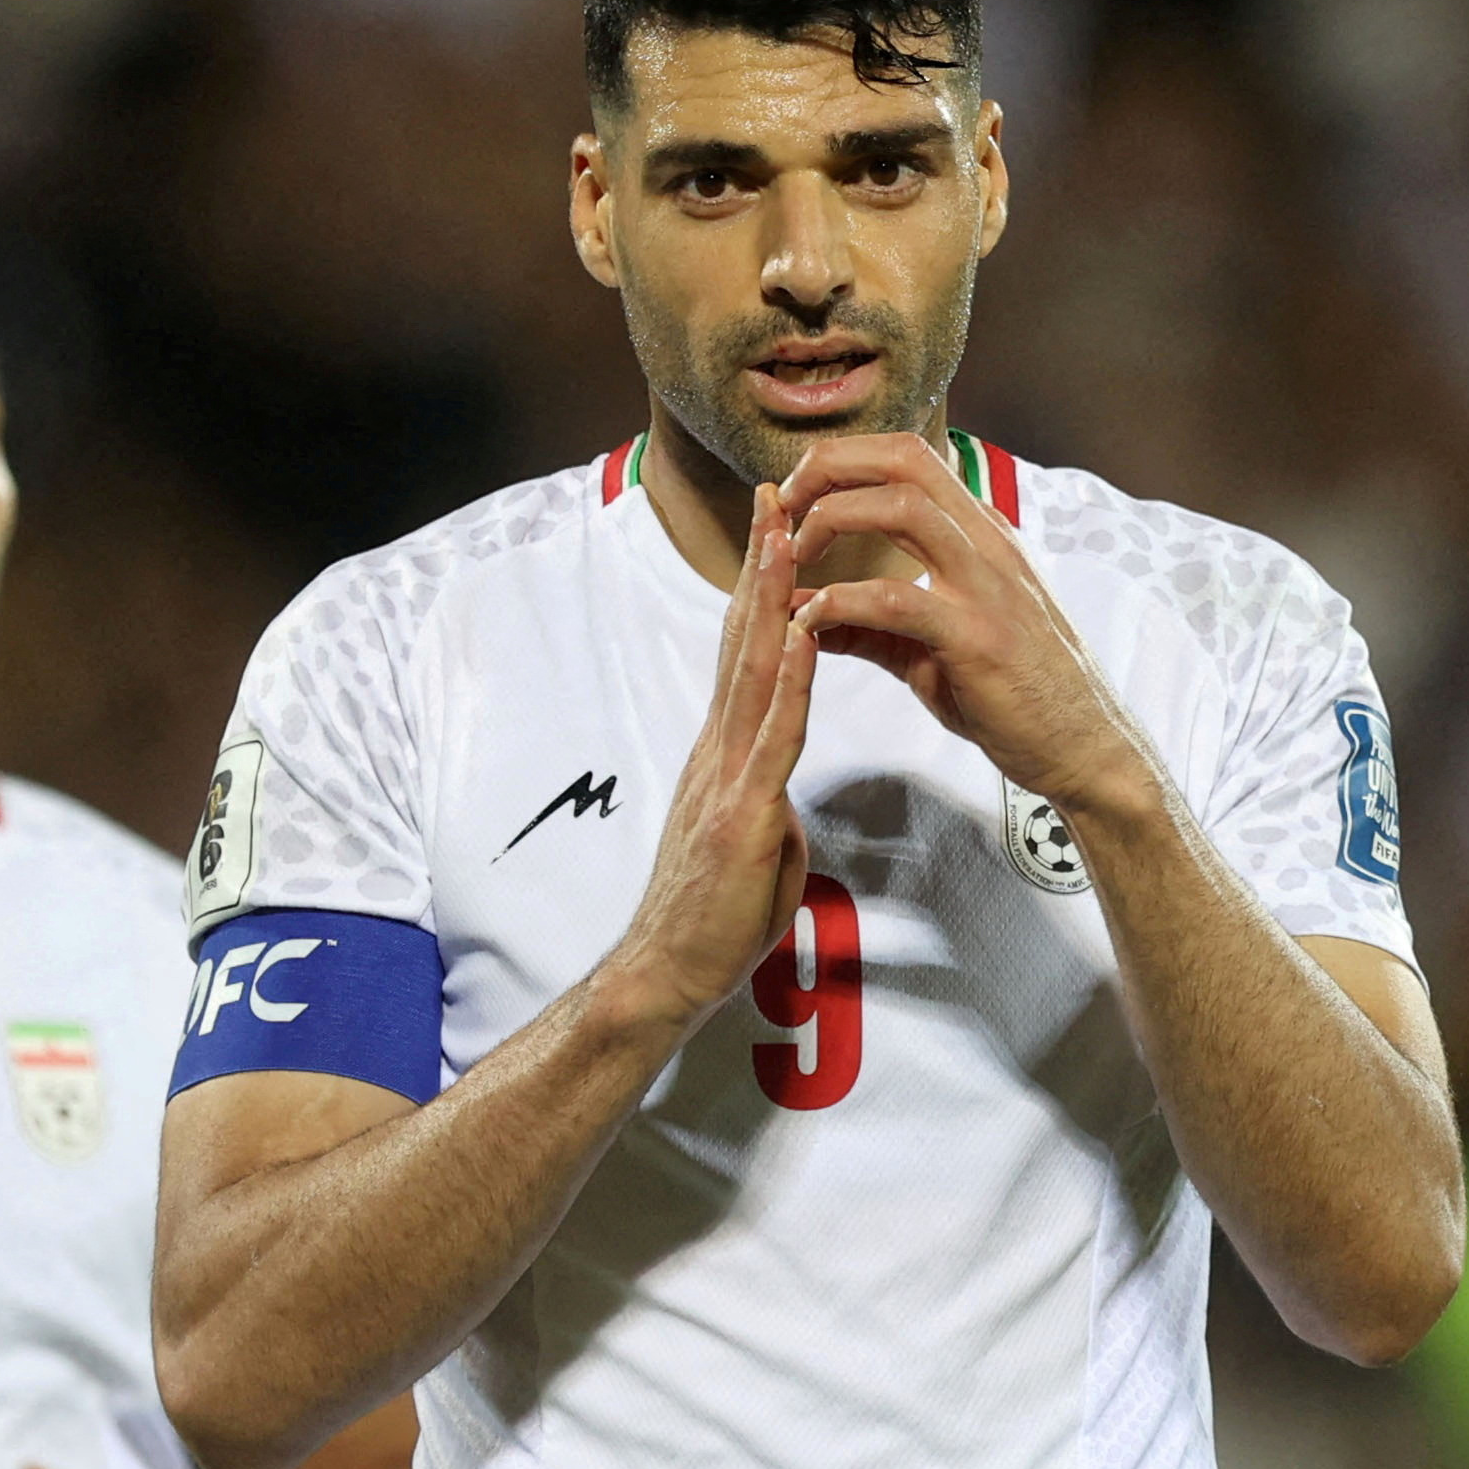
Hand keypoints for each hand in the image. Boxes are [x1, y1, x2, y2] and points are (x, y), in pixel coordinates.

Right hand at [597, 478, 819, 1026]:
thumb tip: (782, 804)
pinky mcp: (736, 813)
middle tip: (775, 492)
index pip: (744, 656)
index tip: (776, 531)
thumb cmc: (710, 922)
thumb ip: (769, 812)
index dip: (761, 591)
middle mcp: (717, 750)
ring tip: (786, 532)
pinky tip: (802, 631)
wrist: (666, 975)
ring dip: (772, 597)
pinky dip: (789, 677)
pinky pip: (771, 734)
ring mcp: (723, 777)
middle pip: (743, 641)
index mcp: (722, 755)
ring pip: (753, 670)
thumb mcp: (756, 851)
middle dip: (762, 564)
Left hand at [780, 433, 1160, 815]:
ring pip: (902, 506)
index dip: (841, 463)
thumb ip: (870, 627)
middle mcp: (987, 543)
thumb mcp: (932, 650)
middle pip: (902, 459)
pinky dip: (841, 600)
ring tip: (794, 559)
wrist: (1083, 747)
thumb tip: (804, 615)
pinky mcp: (979, 637)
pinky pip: (897, 597)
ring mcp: (987, 585)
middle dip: (829, 469)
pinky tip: (811, 622)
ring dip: (832, 520)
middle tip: (782, 510)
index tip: (794, 499)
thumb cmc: (1013, 696)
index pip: (907, 458)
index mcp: (980, 535)